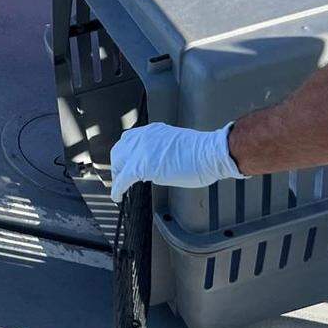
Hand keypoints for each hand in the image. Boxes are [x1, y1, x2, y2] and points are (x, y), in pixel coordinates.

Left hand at [109, 122, 241, 203]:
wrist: (210, 153)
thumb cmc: (203, 152)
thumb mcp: (177, 144)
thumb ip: (162, 150)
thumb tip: (158, 163)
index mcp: (153, 131)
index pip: (130, 139)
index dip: (126, 153)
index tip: (126, 161)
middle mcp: (143, 137)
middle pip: (120, 150)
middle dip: (118, 164)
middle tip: (120, 176)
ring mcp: (141, 151)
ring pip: (118, 164)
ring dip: (117, 176)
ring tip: (119, 187)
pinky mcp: (142, 166)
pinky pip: (122, 179)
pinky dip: (117, 189)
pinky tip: (117, 196)